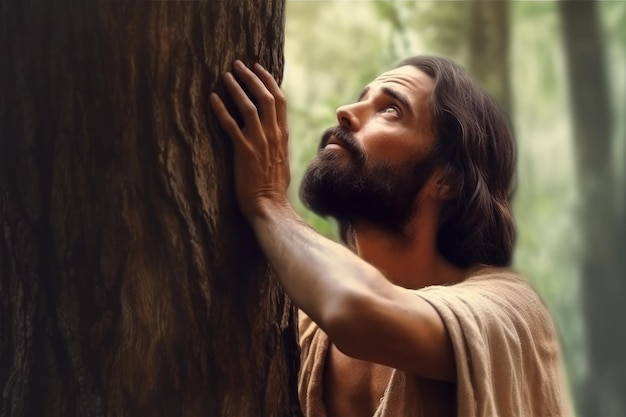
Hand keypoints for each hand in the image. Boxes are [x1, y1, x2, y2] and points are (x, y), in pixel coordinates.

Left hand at [210, 61, 290, 221]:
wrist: (269, 206)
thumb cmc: (273, 188)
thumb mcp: (282, 161)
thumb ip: (277, 144)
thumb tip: (273, 135)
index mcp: (282, 135)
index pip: (279, 100)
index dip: (269, 81)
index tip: (258, 68)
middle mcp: (273, 135)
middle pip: (265, 97)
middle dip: (251, 77)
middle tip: (238, 64)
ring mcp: (258, 142)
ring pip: (249, 106)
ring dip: (237, 88)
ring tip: (225, 75)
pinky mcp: (243, 151)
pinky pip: (230, 125)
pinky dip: (220, 110)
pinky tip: (212, 99)